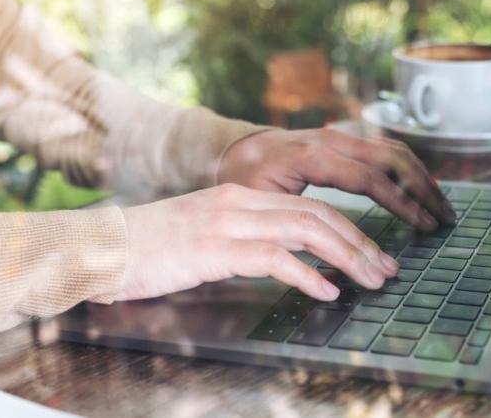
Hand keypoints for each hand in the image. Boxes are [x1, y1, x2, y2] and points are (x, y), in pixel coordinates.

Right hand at [118, 183, 398, 301]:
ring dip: (347, 257)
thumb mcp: (203, 234)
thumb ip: (242, 239)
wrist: (103, 247)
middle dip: (360, 242)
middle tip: (387, 269)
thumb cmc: (151, 248)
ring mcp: (228, 223)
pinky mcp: (216, 248)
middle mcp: (240, 203)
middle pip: (318, 215)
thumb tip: (282, 259)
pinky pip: (275, 259)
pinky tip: (327, 292)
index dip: (348, 228)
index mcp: (240, 197)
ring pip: (306, 231)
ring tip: (372, 280)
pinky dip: (308, 276)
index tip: (372, 252)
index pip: (308, 206)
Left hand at [218, 128, 455, 229]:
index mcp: (312, 155)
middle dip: (424, 190)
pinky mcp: (345, 139)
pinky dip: (409, 169)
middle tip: (445, 220)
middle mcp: (332, 139)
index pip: (370, 179)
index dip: (402, 203)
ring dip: (422, 178)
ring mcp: (341, 135)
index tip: (424, 226)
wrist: (235, 148)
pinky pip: (385, 149)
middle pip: (393, 159)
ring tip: (442, 208)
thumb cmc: (245, 179)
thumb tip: (328, 254)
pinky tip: (422, 190)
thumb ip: (293, 222)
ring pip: (394, 150)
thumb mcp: (260, 202)